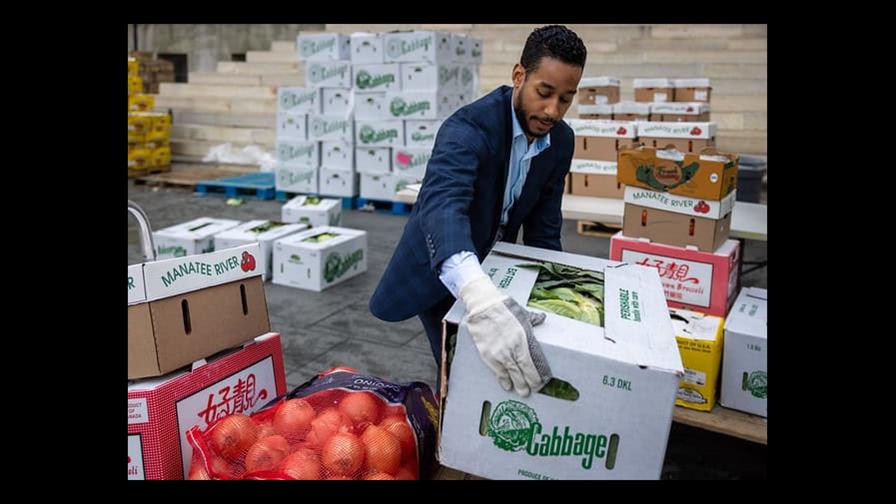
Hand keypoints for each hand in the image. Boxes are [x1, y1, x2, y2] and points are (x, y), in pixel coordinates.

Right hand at [459, 276, 551, 396]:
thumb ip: (533, 319)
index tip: (542, 382)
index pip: (533, 363)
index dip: (537, 375)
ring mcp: (500, 353)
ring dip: (517, 384)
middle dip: (529, 383)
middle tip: (532, 390)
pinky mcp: (487, 355)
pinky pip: (498, 372)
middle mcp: (513, 349)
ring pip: (511, 374)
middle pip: (523, 372)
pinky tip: (507, 385)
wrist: (483, 306)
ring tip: (522, 391)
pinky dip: (503, 380)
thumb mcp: (522, 313)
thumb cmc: (503, 308)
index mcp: (524, 339)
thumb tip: (542, 319)